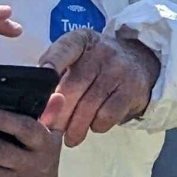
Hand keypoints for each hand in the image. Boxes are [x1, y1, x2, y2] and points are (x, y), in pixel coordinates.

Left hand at [38, 28, 160, 147]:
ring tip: (69, 137)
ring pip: (90, 105)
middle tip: (50, 128)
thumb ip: (56, 70)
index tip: (40, 80)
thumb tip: (36, 99)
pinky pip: (107, 115)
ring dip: (76, 126)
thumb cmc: (96, 63)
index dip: (52, 64)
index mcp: (81, 39)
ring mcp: (118, 70)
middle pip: (74, 85)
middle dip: (59, 112)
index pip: (64, 49)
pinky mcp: (131, 90)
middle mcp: (101, 52)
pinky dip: (96, 126)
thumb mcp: (77, 55)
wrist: (139, 61)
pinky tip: (93, 126)